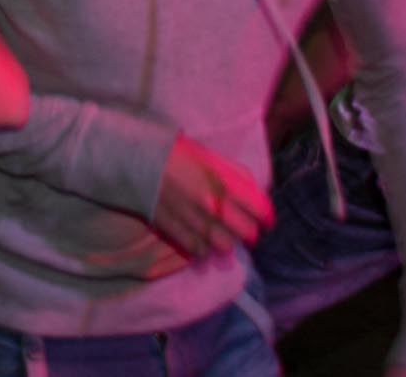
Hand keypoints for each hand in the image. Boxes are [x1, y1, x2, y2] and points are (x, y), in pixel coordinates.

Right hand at [152, 135, 272, 259]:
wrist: (137, 160)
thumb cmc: (176, 154)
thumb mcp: (211, 157)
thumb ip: (236, 175)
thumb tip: (255, 193)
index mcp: (224, 183)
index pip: (260, 210)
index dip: (267, 218)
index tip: (267, 221)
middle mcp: (213, 205)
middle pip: (247, 233)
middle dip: (250, 232)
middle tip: (246, 229)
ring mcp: (194, 221)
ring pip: (225, 246)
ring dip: (227, 242)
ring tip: (223, 234)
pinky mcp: (176, 231)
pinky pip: (200, 251)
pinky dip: (205, 248)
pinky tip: (202, 239)